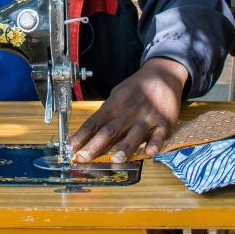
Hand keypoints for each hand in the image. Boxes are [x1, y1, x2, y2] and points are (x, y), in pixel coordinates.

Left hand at [68, 57, 188, 162]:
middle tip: (83, 158)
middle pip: (110, 130)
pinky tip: (150, 152)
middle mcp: (129, 112)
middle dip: (95, 145)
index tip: (70, 148)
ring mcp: (146, 118)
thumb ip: (106, 114)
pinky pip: (159, 135)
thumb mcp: (117, 95)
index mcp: (114, 105)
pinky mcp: (164, 123)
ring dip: (125, 147)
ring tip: (116, 159)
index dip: (81, 136)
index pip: (94, 122)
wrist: (163, 74)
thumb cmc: (137, 89)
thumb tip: (88, 135)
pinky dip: (155, 143)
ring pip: (134, 134)